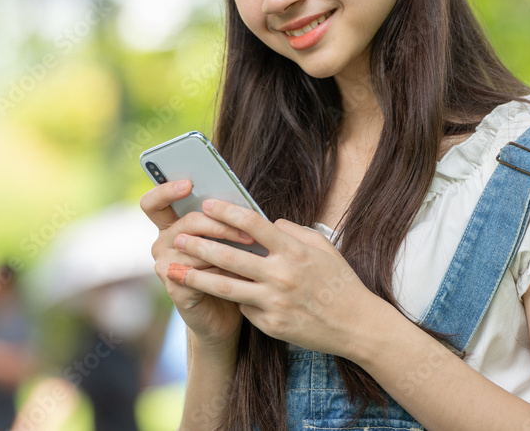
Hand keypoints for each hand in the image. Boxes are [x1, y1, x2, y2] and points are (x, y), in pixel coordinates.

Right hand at [140, 180, 255, 347]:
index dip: (166, 190)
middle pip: (187, 222)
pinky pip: (198, 272)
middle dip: (221, 225)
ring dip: (227, 250)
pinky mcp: (174, 285)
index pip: (154, 202)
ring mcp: (164, 265)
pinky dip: (221, 273)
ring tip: (252, 254)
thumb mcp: (226, 240)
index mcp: (172, 225)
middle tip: (248, 233)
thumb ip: (224, 221)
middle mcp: (162, 242)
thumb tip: (242, 204)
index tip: (189, 183)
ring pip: (195, 247)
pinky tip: (238, 276)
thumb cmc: (228, 269)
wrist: (225, 312)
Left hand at [170, 198, 377, 358]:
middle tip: (179, 236)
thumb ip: (294, 232)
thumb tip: (269, 222)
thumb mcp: (323, 248)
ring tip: (173, 268)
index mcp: (294, 251)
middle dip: (200, 244)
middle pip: (230, 256)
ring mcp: (274, 302)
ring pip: (225, 286)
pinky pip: (244, 306)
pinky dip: (233, 297)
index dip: (228, 212)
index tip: (208, 204)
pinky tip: (218, 291)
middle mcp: (281, 275)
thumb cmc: (341, 282)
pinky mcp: (270, 324)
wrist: (356, 325)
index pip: (253, 224)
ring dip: (196, 275)